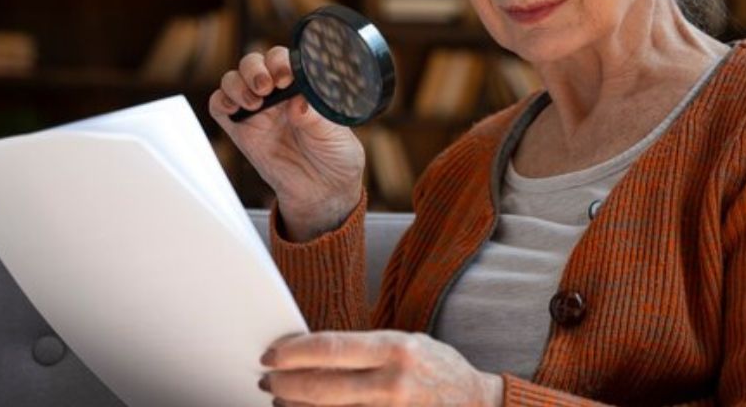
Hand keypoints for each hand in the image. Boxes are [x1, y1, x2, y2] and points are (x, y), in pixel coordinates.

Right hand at [209, 46, 364, 239]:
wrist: (323, 191)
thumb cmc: (335, 157)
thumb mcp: (335, 136)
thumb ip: (316, 119)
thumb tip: (298, 104)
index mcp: (302, 87)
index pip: (284, 60)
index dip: (281, 62)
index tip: (286, 78)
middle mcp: (277, 95)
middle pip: (254, 63)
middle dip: (256, 68)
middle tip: (267, 86)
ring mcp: (257, 111)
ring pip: (234, 80)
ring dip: (238, 83)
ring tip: (255, 101)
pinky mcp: (241, 131)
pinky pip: (220, 107)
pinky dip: (220, 100)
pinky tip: (234, 108)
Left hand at [258, 330, 503, 405]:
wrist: (477, 404)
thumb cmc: (437, 370)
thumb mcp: (407, 344)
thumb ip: (366, 348)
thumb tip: (312, 349)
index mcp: (396, 349)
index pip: (332, 348)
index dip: (294, 352)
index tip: (272, 354)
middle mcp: (392, 382)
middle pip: (322, 387)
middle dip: (286, 384)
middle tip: (268, 380)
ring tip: (283, 400)